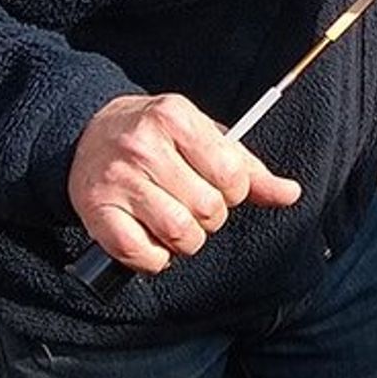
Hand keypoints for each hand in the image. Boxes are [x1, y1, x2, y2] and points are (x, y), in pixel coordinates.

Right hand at [68, 94, 302, 273]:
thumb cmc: (158, 138)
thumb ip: (248, 168)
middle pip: (208, 209)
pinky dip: (155, 258)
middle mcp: (144, 147)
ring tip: (176, 222)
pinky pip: (142, 255)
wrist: (86, 134)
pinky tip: (152, 239)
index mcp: (176, 118)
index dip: (234, 191)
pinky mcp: (95, 212)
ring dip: (187, 241)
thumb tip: (290, 193)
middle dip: (211, 216)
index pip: (232, 175)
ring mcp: (117, 181)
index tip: (219, 186)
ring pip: (180, 234)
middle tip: (193, 204)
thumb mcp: (203, 137)